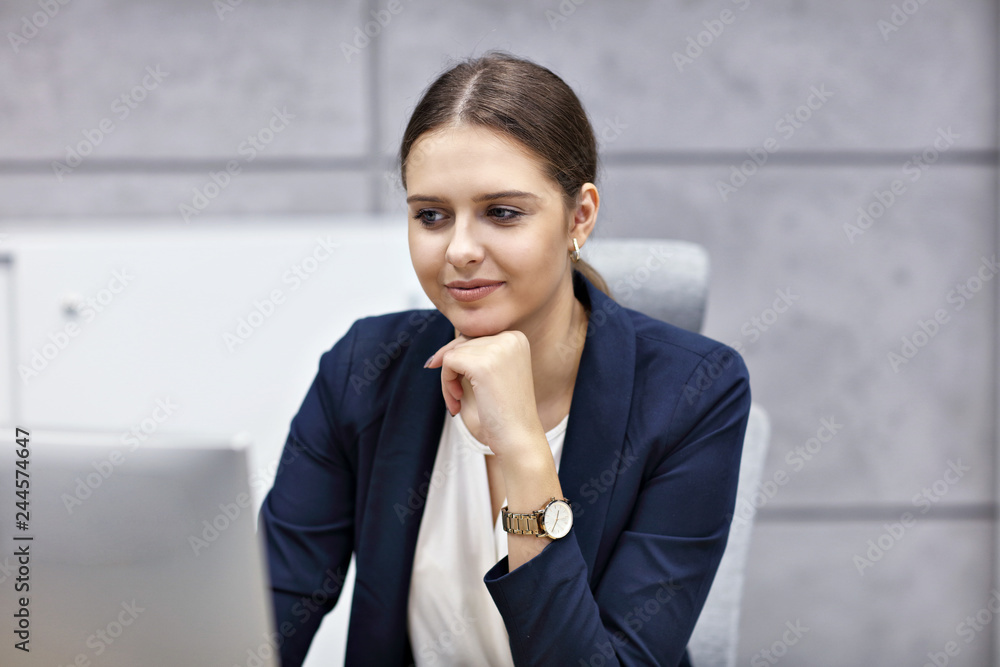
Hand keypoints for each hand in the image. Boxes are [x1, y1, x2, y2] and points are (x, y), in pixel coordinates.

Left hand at [424, 330, 544, 461]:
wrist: (518, 438)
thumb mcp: (493, 375)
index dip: (461, 360)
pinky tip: (457, 401)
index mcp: (516, 338)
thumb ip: (475, 355)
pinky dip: (446, 383)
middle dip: (453, 370)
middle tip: (456, 397)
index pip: (475, 337)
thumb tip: (439, 352)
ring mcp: (497, 350)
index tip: (458, 384)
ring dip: (448, 379)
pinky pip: (448, 363)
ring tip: (458, 401)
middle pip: (462, 343)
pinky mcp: (482, 364)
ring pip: (452, 353)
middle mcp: (510, 338)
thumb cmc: (504, 413)